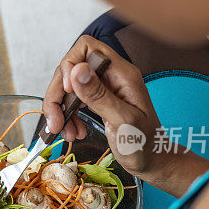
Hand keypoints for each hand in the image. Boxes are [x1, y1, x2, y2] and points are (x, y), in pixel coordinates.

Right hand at [43, 35, 163, 178]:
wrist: (153, 161)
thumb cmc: (145, 144)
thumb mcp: (123, 121)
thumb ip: (99, 95)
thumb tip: (77, 70)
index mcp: (121, 74)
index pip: (87, 48)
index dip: (70, 65)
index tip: (68, 92)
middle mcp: (111, 76)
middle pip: (71, 69)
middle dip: (58, 95)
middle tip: (55, 121)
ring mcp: (104, 88)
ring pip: (68, 86)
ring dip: (60, 109)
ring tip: (65, 132)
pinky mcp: (97, 100)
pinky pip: (73, 100)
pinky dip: (67, 116)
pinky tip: (73, 131)